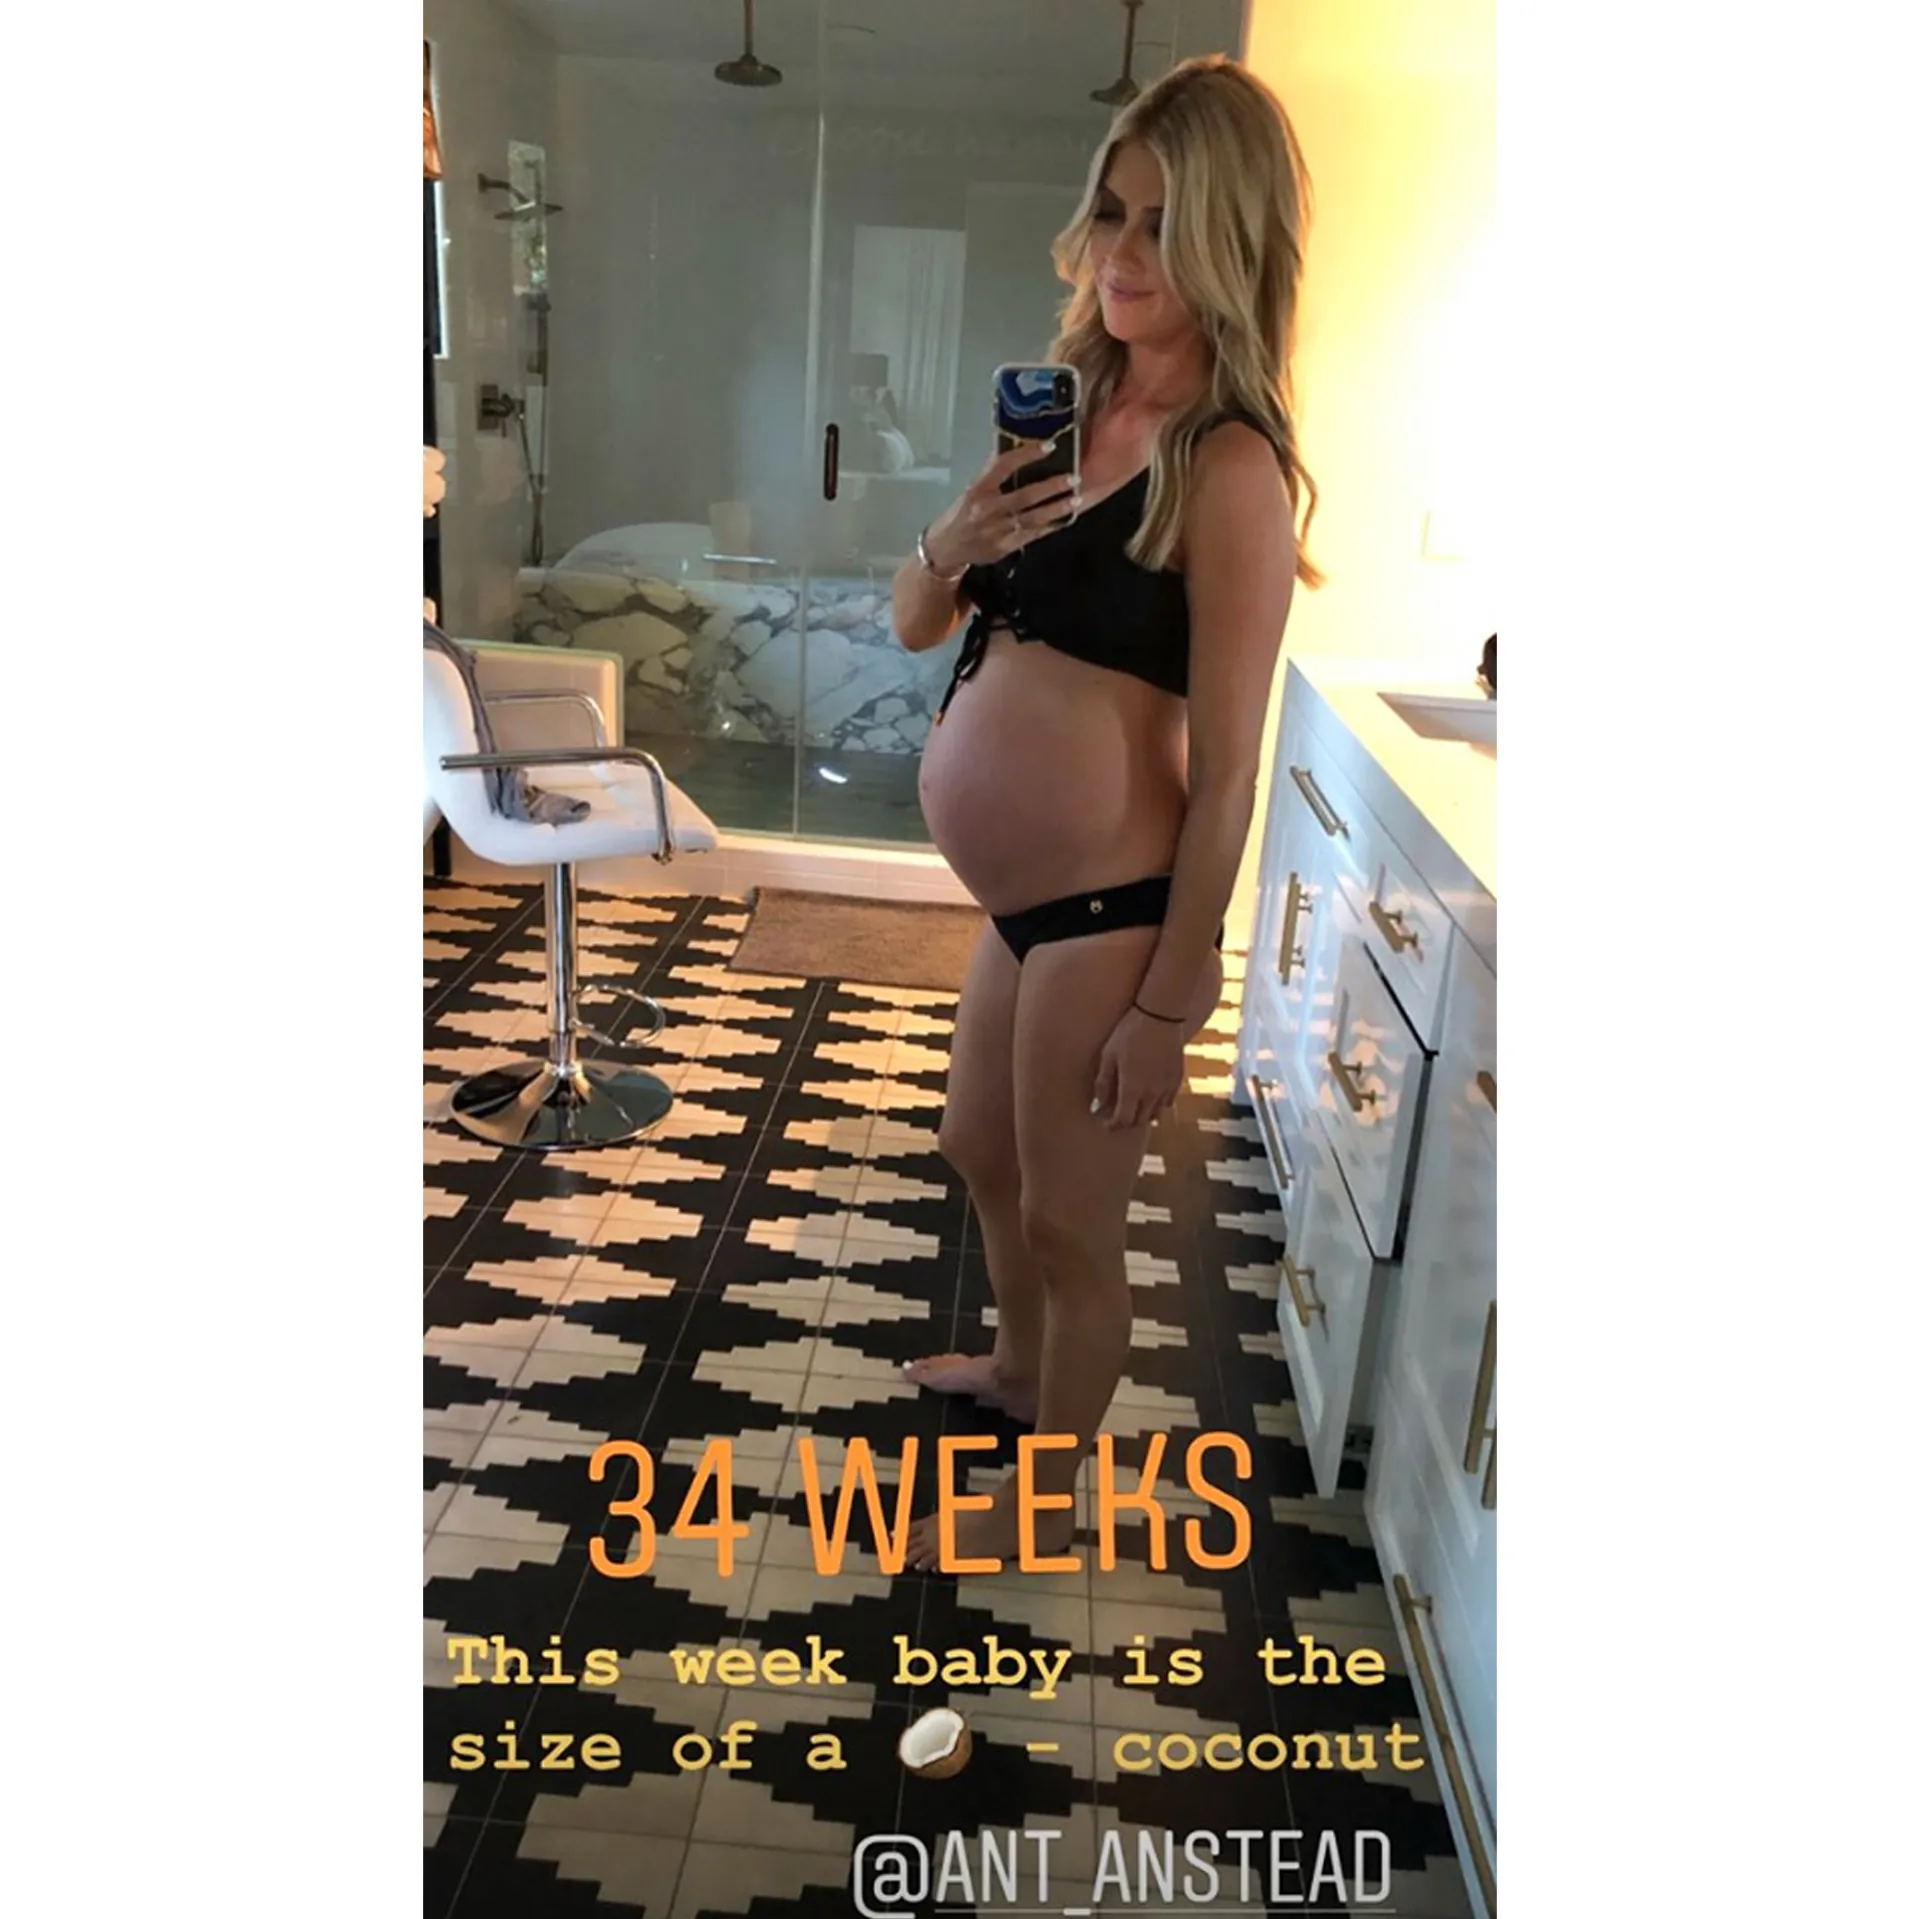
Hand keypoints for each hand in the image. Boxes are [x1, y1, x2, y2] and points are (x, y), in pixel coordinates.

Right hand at [920, 443, 1078, 575]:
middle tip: (1073, 478)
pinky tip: (1065, 519)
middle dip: (1051, 487)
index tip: (1049, 446)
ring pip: (1033, 517)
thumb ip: (994, 476)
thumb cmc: (961, 514)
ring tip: (1076, 500)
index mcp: (977, 489)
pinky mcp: (1004, 546)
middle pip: (1024, 495)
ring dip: (1057, 508)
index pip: (1003, 465)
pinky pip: (1032, 535)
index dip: (1027, 454)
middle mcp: (987, 509)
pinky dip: (1050, 526)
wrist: (946, 548)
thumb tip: (1021, 454)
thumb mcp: (972, 490)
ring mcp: (997, 530)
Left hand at [1091, 1006, 1187, 1131]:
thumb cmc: (1130, 1033)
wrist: (1161, 1015)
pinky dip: (1158, 1105)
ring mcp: (1167, 1087)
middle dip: (1127, 1123)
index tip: (1105, 1124)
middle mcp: (1152, 1093)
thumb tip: (1098, 1104)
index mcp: (1132, 1088)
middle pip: (1139, 1120)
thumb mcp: (1109, 1055)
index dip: (1113, 1125)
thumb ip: (1103, 1082)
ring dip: (1143, 1116)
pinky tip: (1150, 1096)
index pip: (1123, 1120)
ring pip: (1156, 1114)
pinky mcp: (1177, 1078)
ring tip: (1133, 1108)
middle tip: (1117, 1117)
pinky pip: (1168, 1101)